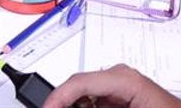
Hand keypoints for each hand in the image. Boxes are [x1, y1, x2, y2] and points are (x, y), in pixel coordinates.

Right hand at [41, 64, 180, 107]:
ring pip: (83, 95)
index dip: (57, 98)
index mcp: (123, 78)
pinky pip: (93, 101)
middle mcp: (118, 77)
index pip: (79, 82)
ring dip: (73, 106)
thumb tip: (73, 106)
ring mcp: (117, 85)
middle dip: (63, 103)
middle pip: (77, 87)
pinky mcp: (117, 96)